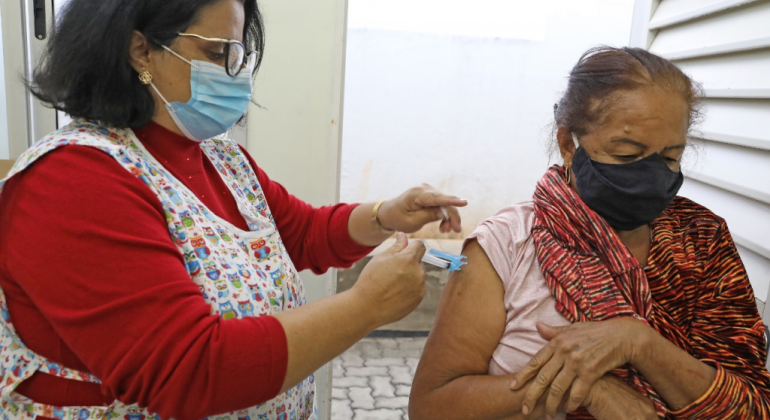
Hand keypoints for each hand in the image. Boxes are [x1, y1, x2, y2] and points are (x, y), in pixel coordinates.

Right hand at [352, 232, 426, 325]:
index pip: (420, 245)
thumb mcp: (381, 258)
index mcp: (409, 259)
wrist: (367, 307)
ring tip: (391, 284)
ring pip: (418, 275)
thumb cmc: (371, 280)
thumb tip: (404, 235)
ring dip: (410, 276)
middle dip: (409, 263)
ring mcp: (420, 287)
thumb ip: (397, 246)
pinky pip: (417, 288)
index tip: (403, 251)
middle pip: (419, 261)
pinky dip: (409, 289)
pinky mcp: (418, 299)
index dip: (412, 246)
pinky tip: (394, 293)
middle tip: (392, 271)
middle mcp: (418, 273)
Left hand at [377, 184, 466, 233]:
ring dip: (448, 218)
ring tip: (445, 230)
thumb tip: (445, 213)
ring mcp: (428, 191)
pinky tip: (443, 226)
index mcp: (417, 194)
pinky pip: (442, 205)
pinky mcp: (430, 196)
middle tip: (455, 230)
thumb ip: (428, 216)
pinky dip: (444, 216)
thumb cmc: (398, 218)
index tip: (464, 202)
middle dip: (452, 217)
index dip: (452, 201)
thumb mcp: (411, 222)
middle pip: (445, 202)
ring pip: (445, 204)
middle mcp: (424, 189)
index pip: (437, 198)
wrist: (389, 214)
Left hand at [511, 318, 651, 416]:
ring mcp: (577, 362)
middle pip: (543, 378)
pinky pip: (577, 392)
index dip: (523, 375)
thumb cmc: (597, 332)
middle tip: (524, 408)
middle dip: (531, 395)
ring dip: (551, 404)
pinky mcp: (591, 371)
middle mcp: (564, 351)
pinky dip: (571, 403)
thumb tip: (537, 326)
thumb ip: (554, 331)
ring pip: (558, 388)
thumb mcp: (574, 328)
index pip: (535, 361)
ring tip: (547, 415)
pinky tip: (567, 410)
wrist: (623, 336)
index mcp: (557, 341)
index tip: (513, 387)